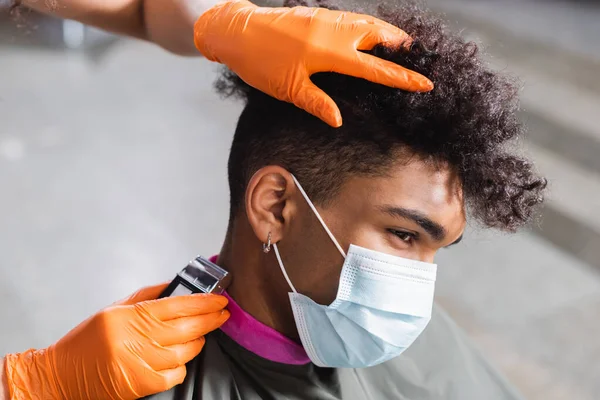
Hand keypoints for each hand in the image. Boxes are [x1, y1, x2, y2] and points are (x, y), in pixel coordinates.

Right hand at [4, 283, 228, 399]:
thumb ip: (148, 297)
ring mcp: (140, 364)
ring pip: (185, 352)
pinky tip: (181, 357)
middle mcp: (136, 339)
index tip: (219, 299)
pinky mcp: (141, 385)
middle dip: (211, 319)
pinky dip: (182, 365)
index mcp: (131, 316)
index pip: (178, 305)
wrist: (63, 374)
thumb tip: (178, 287)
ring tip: (201, 334)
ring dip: (198, 341)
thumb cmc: (88, 339)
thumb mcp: (115, 308)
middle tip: (223, 314)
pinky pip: (175, 374)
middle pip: (187, 327)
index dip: (204, 302)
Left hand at [194, 0, 432, 127]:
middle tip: (419, 57)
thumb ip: (317, 103)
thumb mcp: (289, 89)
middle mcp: (334, 31)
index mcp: (331, 53)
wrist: (237, 31)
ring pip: (367, 22)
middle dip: (402, 46)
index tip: (425, 83)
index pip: (376, 68)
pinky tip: (368, 32)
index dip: (402, 77)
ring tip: (401, 44)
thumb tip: (340, 120)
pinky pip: (352, 16)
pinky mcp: (317, 13)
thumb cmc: (260, 62)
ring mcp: (326, 18)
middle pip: (380, 35)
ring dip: (387, 32)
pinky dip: (368, 24)